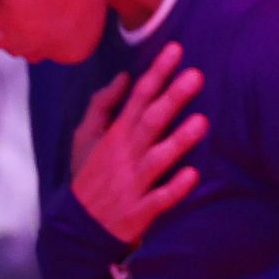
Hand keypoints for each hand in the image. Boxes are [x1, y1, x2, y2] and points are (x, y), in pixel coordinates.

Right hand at [70, 43, 208, 245]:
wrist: (75, 228)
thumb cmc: (88, 174)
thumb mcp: (84, 138)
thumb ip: (102, 105)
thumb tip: (124, 77)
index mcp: (115, 135)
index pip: (138, 98)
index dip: (157, 74)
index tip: (176, 50)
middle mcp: (126, 155)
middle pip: (151, 123)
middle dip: (172, 99)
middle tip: (196, 75)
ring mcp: (133, 183)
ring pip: (158, 159)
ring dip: (179, 141)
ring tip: (202, 121)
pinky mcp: (140, 211)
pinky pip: (160, 198)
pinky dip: (175, 188)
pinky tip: (193, 175)